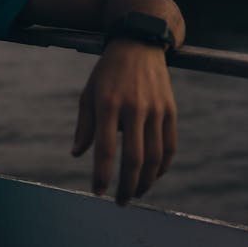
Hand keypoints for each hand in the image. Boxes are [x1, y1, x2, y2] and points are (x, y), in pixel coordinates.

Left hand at [71, 39, 176, 205]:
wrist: (139, 44)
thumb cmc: (107, 72)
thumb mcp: (88, 93)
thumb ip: (84, 125)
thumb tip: (77, 154)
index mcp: (108, 104)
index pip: (105, 149)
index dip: (101, 175)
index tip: (97, 192)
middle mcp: (134, 108)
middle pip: (134, 158)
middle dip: (127, 186)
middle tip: (120, 202)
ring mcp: (155, 109)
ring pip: (155, 156)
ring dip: (146, 181)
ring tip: (136, 193)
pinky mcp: (170, 110)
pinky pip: (170, 145)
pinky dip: (163, 166)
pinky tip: (153, 176)